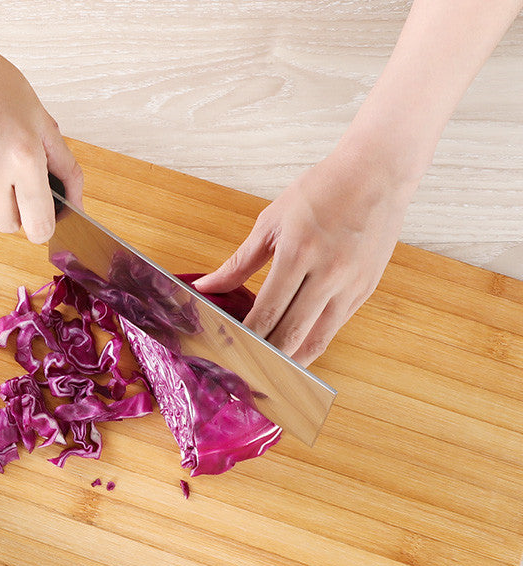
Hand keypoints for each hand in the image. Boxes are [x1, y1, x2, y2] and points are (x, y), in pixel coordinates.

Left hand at [193, 146, 414, 366]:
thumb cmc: (321, 191)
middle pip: (290, 334)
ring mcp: (350, 286)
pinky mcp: (364, 291)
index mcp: (298, 254)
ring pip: (316, 341)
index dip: (245, 339)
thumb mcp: (272, 221)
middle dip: (264, 358)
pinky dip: (313, 345)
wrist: (378, 173)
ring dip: (290, 363)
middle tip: (243, 371)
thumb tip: (206, 287)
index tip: (228, 351)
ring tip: (268, 375)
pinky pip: (334, 329)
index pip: (265, 313)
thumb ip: (238, 263)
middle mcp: (327, 274)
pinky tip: (295, 353)